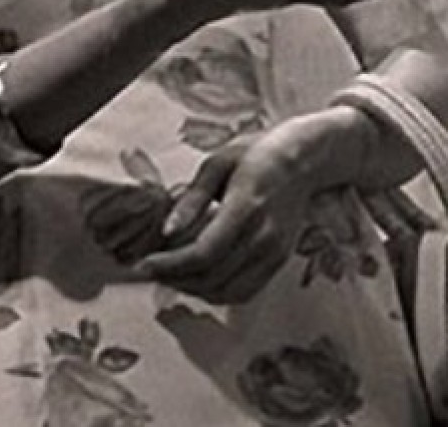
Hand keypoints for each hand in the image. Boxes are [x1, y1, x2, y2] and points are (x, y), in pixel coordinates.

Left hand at [135, 118, 328, 303]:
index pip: (204, 252)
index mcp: (246, 206)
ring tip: (170, 275)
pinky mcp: (278, 261)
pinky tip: (198, 278)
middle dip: (173, 279)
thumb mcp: (219, 162)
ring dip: (192, 290)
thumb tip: (167, 231)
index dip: (169, 265)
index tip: (142, 265)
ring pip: (225, 291)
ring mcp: (274, 253)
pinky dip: (216, 293)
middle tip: (148, 269)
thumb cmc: (259, 154)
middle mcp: (263, 236)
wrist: (306, 160)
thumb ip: (192, 198)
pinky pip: (243, 293)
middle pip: (211, 277)